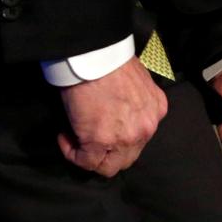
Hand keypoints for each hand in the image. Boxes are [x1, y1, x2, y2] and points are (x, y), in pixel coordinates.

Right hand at [56, 57, 167, 177]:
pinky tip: (65, 137)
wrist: (95, 55)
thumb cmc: (111, 61)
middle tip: (88, 137)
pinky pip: (86, 162)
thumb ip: (136, 102)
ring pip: (109, 166)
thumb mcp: (138, 81)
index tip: (102, 127)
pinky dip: (72, 153)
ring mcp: (126, 138)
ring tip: (75, 137)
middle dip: (107, 151)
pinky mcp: (101, 141)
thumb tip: (119, 112)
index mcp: (156, 110)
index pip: (140, 139)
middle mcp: (146, 128)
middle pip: (128, 157)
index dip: (119, 138)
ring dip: (90, 155)